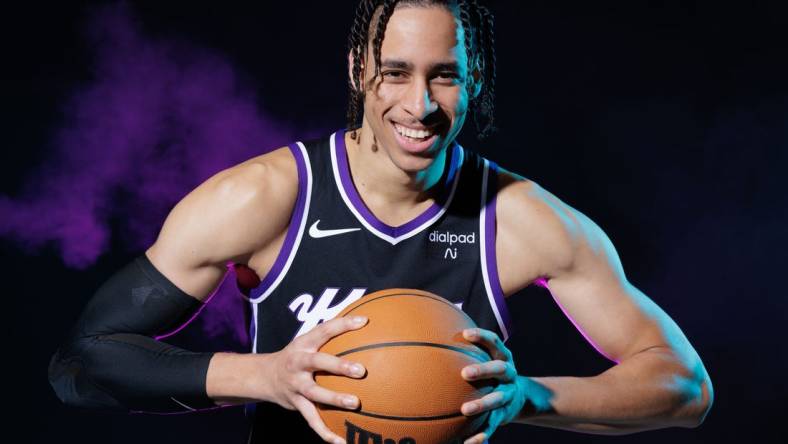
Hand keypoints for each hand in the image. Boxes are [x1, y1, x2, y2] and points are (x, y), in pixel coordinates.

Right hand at [265, 315, 368, 443]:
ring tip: (356, 403)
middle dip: (338, 365)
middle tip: (360, 370)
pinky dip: (325, 431)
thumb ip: (333, 334)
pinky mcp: (295, 403)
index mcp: (304, 344)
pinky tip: (342, 441)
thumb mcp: (309, 341)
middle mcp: (297, 362)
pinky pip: (311, 419)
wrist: (264, 376)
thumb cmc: (298, 355)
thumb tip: (367, 321)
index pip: (324, 330)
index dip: (343, 324)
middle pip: (317, 362)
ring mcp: (295, 384)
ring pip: (314, 393)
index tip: (364, 321)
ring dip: (334, 399)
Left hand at [460, 328, 525, 443]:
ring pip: (498, 399)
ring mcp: (509, 394)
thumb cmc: (492, 374)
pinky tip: (469, 441)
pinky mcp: (505, 414)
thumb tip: (434, 337)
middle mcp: (509, 374)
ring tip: (465, 410)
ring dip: (483, 404)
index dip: (482, 337)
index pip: (495, 342)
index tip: (466, 334)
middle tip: (465, 373)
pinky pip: (494, 423)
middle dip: (484, 370)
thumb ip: (468, 350)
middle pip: (500, 369)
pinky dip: (482, 432)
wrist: (520, 397)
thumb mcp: (488, 358)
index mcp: (503, 357)